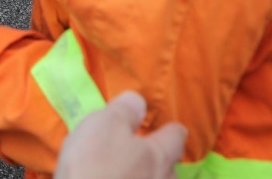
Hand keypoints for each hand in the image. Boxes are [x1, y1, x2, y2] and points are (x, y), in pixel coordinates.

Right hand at [56, 91, 186, 178]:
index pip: (176, 136)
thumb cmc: (94, 168)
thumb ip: (125, 110)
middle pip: (170, 168)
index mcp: (159, 155)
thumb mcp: (104, 125)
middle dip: (158, 160)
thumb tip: (139, 101)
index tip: (164, 126)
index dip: (170, 128)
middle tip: (139, 153)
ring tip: (126, 175)